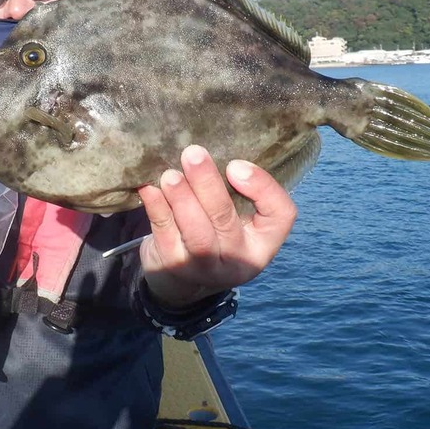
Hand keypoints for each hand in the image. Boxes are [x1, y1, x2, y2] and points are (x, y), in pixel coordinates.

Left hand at [138, 145, 296, 309]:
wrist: (182, 276)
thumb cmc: (215, 232)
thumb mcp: (237, 216)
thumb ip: (237, 189)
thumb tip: (217, 152)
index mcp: (263, 242)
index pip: (280, 215)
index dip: (262, 188)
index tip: (235, 165)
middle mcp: (238, 259)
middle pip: (227, 221)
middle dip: (209, 185)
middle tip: (193, 154)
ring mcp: (204, 267)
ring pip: (196, 233)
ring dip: (182, 199)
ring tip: (170, 175)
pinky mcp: (173, 266)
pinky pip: (165, 233)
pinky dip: (156, 207)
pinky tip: (149, 187)